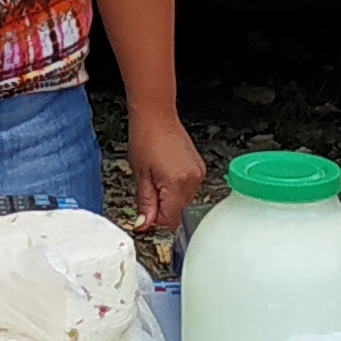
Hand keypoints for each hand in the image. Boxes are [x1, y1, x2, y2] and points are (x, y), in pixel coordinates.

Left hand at [125, 106, 205, 230]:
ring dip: (169, 197)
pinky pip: (188, 188)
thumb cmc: (146, 138)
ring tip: (157, 176)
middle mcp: (193, 180)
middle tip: (148, 186)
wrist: (156, 116)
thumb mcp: (140, 175)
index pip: (170, 220)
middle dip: (161, 206)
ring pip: (183, 201)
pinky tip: (166, 173)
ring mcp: (199, 174)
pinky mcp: (199, 168)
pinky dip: (176, 187)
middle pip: (178, 212)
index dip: (155, 220)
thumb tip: (144, 224)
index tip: (145, 212)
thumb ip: (145, 204)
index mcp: (177, 184)